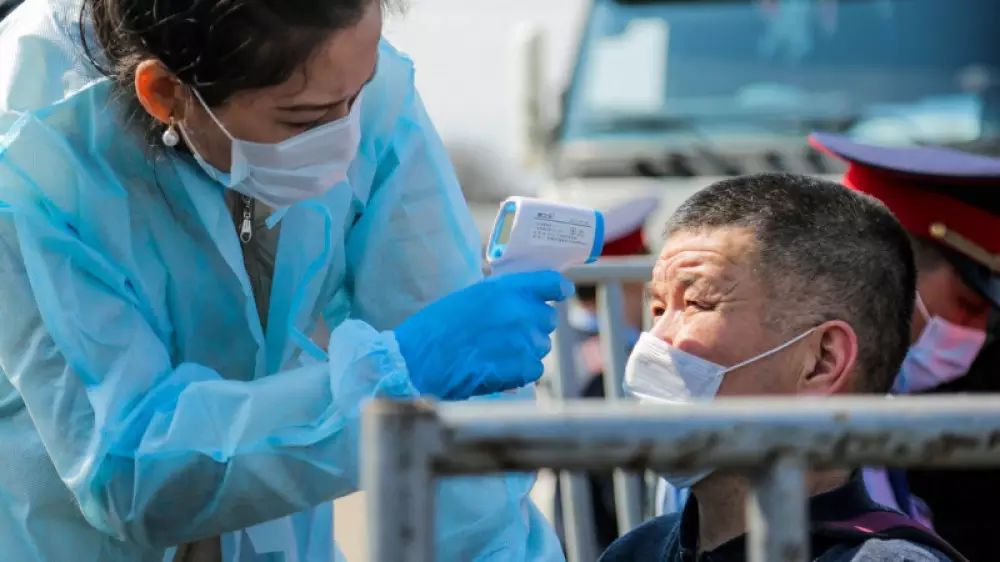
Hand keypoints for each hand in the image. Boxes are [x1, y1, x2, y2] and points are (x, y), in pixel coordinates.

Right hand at [394, 270, 573, 399]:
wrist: (416, 361)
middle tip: (509, 333)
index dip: (557, 289)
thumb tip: (521, 303)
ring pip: (542, 345)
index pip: (551, 283)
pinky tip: (499, 368)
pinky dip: (521, 371)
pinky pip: (535, 368)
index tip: (559, 294)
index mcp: (505, 289)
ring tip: (497, 353)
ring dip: (526, 349)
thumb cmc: (434, 329)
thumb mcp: (468, 298)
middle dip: (534, 325)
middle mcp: (519, 312)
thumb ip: (499, 297)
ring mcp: (522, 342)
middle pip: (549, 318)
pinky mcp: (520, 369)